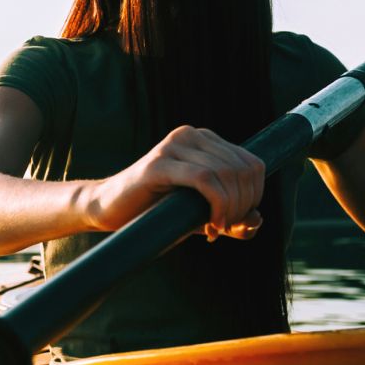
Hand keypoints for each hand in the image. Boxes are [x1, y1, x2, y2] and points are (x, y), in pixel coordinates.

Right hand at [90, 125, 264, 240]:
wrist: (108, 211)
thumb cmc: (154, 212)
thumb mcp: (199, 214)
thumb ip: (230, 217)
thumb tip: (257, 219)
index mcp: (203, 140)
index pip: (251, 163)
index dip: (254, 196)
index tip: (236, 221)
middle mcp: (190, 135)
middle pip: (242, 170)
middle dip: (242, 206)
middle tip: (224, 228)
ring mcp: (173, 145)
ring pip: (226, 174)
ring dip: (229, 209)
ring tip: (214, 229)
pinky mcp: (158, 163)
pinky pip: (204, 179)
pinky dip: (216, 205)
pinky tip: (210, 227)